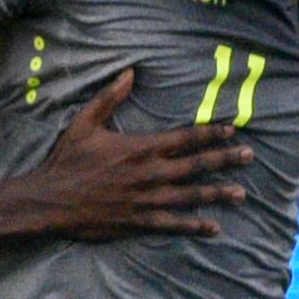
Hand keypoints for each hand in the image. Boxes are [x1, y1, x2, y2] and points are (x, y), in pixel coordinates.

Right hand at [28, 69, 250, 239]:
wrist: (50, 200)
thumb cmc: (67, 160)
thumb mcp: (85, 122)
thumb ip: (110, 97)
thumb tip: (130, 72)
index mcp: (140, 148)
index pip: (185, 138)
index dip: (211, 133)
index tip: (232, 129)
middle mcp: (150, 174)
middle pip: (196, 166)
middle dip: (225, 160)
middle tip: (249, 156)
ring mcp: (146, 200)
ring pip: (191, 196)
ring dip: (218, 193)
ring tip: (241, 193)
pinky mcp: (139, 221)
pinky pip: (173, 224)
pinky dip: (194, 225)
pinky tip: (213, 226)